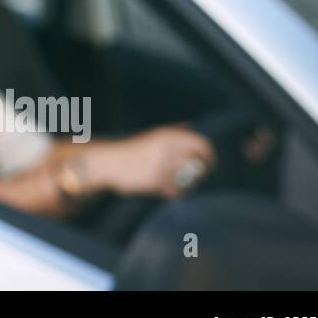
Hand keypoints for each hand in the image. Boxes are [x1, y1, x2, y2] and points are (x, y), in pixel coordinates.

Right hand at [89, 126, 215, 199]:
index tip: (208, 163)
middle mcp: (168, 148)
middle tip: (194, 175)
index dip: (209, 155)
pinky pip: (176, 191)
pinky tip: (164, 190)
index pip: (202, 144)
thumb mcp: (152, 134)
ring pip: (188, 179)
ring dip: (185, 183)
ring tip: (174, 182)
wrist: (108, 162)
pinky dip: (173, 192)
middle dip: (199, 171)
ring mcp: (162, 165)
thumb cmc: (131, 149)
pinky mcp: (156, 181)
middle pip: (198, 163)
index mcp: (168, 135)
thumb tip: (191, 125)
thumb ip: (173, 130)